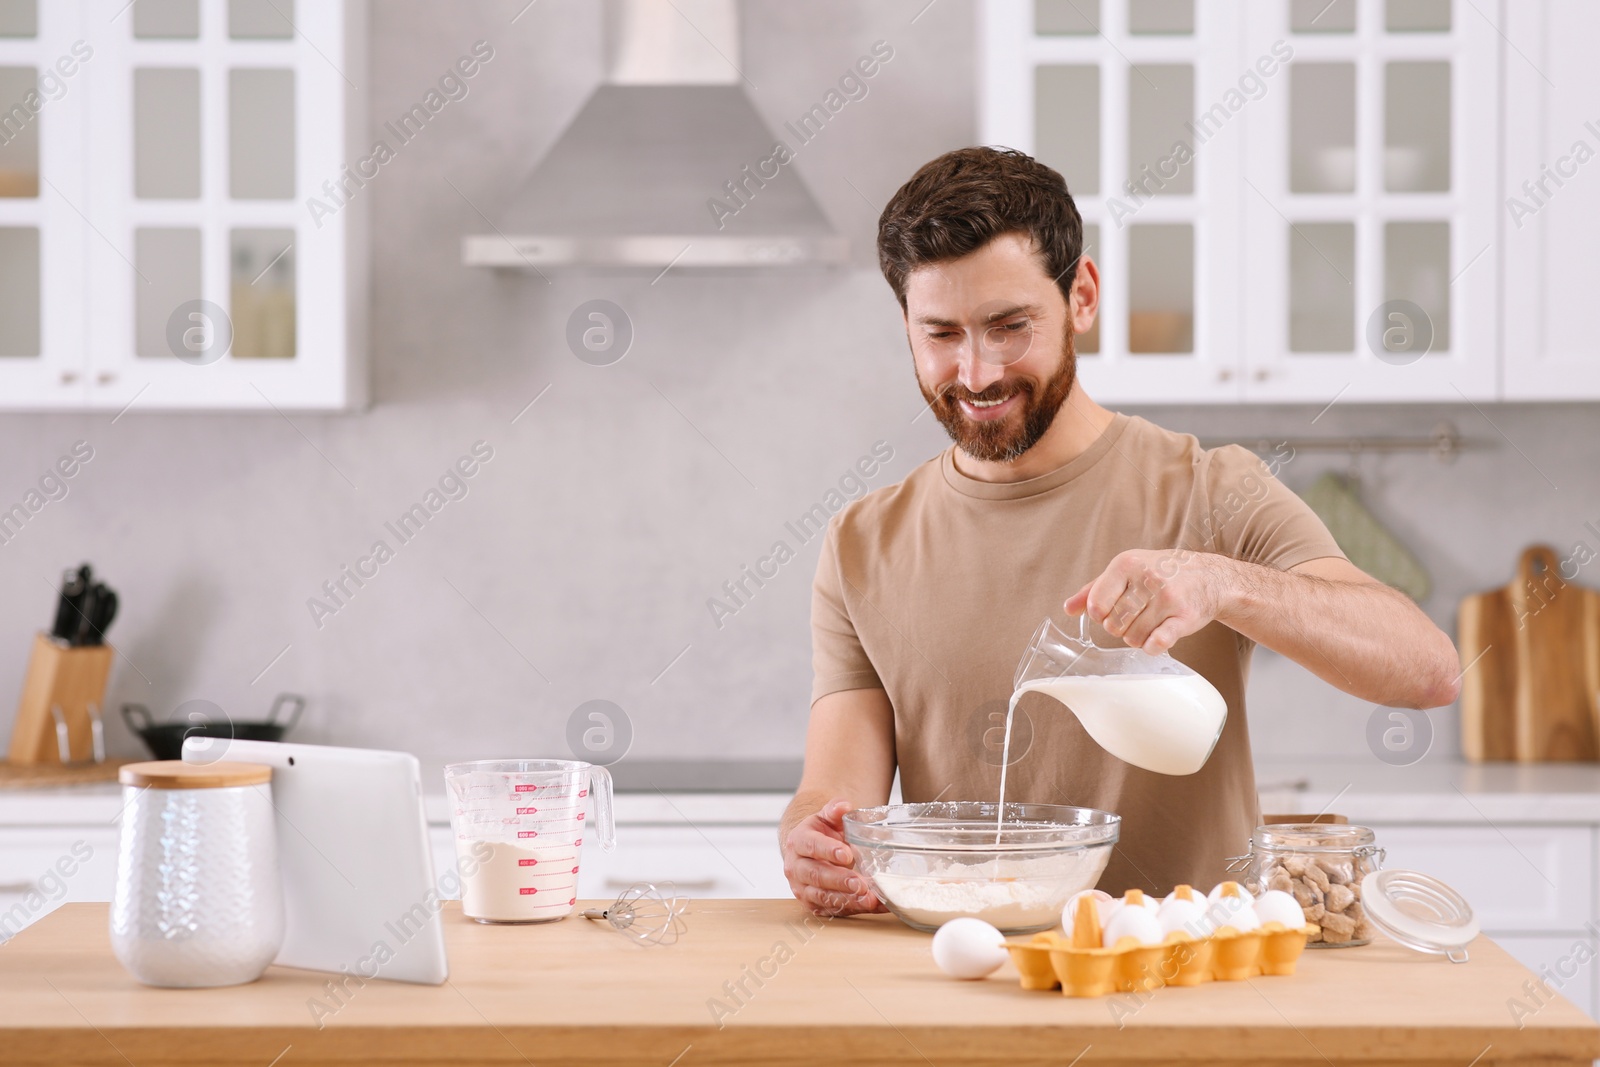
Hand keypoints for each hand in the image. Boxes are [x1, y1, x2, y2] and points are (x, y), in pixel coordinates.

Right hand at [781, 799, 885, 915]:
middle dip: (839, 880)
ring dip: (847, 899)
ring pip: (823, 896)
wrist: (811, 850)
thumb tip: (843, 806)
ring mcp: (803, 888)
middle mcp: (796, 867)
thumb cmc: (822, 832)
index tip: (847, 854)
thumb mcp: (827, 817)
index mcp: (798, 841)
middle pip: (816, 875)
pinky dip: (854, 908)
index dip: (828, 850)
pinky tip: (874, 905)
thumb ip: (834, 810)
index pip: (811, 845)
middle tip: (860, 883)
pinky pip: (832, 910)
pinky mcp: (813, 904)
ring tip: (869, 899)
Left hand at [1065, 549, 1235, 654]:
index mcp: (1126, 564)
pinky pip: (1157, 644)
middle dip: (1119, 628)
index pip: (1096, 604)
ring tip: (1148, 623)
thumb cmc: (1160, 573)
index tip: (1110, 611)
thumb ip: (1094, 590)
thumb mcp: (1125, 571)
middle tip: (1132, 618)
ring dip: (1136, 637)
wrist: (1207, 576)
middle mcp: (1147, 579)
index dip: (1099, 615)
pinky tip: (1158, 637)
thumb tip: (1068, 608)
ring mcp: (1168, 598)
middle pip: (1113, 625)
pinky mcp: (1185, 617)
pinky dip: (1152, 647)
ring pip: (1132, 638)